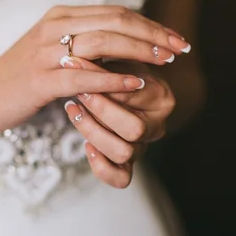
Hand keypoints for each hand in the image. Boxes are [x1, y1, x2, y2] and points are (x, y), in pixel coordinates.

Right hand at [0, 5, 187, 131]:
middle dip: (153, 34)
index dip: (149, 24)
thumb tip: (124, 49)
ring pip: (102, 43)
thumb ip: (83, 44)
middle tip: (180, 48)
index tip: (174, 38)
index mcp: (60, 17)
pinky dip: (112, 79)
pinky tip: (134, 83)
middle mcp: (53, 28)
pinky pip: (82, 75)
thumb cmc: (19, 76)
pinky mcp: (39, 79)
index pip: (115, 13)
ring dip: (139, 51)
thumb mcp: (52, 51)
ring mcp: (45, 52)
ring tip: (164, 62)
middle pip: (114, 22)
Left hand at [63, 59, 174, 187]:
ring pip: (123, 152)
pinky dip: (101, 166)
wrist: (109, 90)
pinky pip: (120, 178)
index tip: (76, 65)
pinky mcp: (128, 165)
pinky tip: (85, 146)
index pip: (135, 93)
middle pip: (133, 128)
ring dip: (93, 131)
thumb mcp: (113, 60)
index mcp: (162, 98)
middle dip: (101, 110)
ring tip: (73, 110)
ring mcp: (142, 147)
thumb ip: (105, 59)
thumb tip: (76, 56)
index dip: (103, 81)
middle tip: (78, 92)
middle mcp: (157, 126)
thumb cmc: (112, 71)